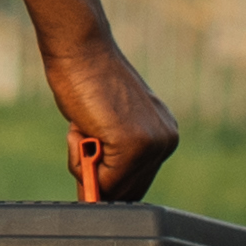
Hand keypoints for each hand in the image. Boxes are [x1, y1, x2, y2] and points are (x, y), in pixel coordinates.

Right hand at [46, 37, 177, 204]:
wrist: (81, 50)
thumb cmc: (87, 82)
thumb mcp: (109, 124)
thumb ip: (115, 155)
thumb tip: (99, 195)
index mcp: (165, 134)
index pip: (139, 181)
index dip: (110, 183)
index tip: (92, 171)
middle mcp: (166, 141)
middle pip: (129, 192)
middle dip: (98, 180)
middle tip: (82, 141)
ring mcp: (152, 144)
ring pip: (112, 189)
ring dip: (85, 167)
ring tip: (82, 127)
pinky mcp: (133, 147)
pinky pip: (100, 181)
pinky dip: (80, 161)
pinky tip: (81, 126)